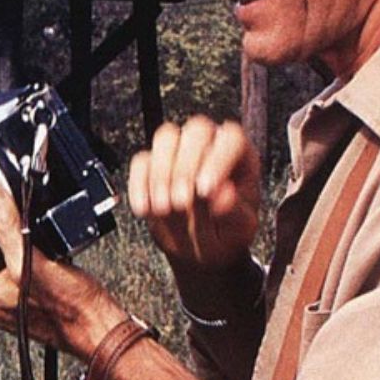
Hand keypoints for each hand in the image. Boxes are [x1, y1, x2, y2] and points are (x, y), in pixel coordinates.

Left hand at [0, 181, 128, 360]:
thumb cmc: (69, 309)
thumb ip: (5, 226)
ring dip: (3, 233)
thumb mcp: (31, 259)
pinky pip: (11, 261)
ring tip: (18, 217)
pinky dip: (19, 245)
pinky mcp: (22, 293)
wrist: (100, 329)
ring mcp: (3, 297)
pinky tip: (35, 235)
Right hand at [127, 118, 259, 274]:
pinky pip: (141, 162)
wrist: (203, 248)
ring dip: (161, 174)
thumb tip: (224, 196)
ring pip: (166, 138)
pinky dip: (139, 185)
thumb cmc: (227, 232)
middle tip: (181, 202)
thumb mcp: (239, 228)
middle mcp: (210, 145)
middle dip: (185, 167)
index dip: (218, 161)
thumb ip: (235, 212)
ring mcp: (179, 151)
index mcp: (239, 154)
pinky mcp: (152, 164)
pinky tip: (145, 208)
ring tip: (163, 208)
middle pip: (196, 131)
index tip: (206, 190)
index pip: (231, 139)